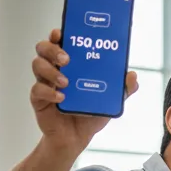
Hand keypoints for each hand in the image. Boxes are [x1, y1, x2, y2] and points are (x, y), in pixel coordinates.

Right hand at [31, 28, 138, 150]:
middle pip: (43, 48)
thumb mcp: (111, 101)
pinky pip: (37, 90)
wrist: (76, 138)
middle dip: (52, 49)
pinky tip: (61, 97)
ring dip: (51, 70)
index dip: (57, 34)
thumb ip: (122, 89)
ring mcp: (45, 83)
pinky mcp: (38, 99)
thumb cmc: (90, 114)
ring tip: (66, 82)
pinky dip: (49, 92)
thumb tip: (133, 76)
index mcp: (70, 65)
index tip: (62, 33)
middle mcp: (54, 69)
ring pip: (37, 65)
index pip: (59, 42)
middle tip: (67, 58)